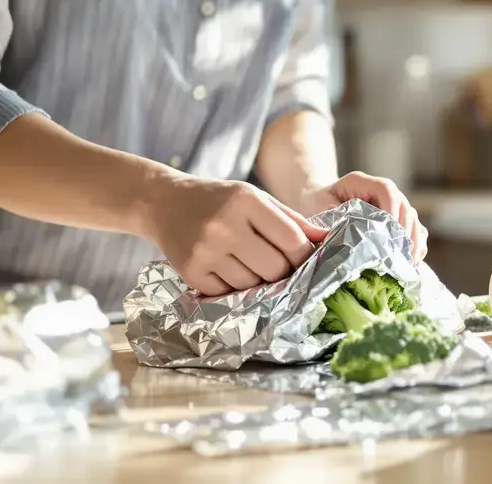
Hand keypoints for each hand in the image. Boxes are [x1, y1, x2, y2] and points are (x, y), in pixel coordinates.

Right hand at [143, 175, 329, 296]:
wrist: (163, 203)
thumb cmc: (218, 199)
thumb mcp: (255, 198)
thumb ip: (291, 219)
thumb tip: (327, 240)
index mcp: (246, 201)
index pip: (291, 240)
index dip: (303, 254)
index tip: (302, 257)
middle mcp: (224, 225)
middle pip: (275, 268)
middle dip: (281, 270)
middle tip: (274, 262)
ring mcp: (205, 251)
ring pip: (252, 285)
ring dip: (256, 280)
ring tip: (246, 262)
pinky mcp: (191, 272)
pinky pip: (228, 293)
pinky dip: (233, 286)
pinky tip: (226, 268)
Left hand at [298, 171, 427, 263]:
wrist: (317, 202)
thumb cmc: (316, 206)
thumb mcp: (319, 211)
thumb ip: (333, 222)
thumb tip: (352, 245)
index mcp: (361, 182)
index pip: (386, 190)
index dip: (391, 210)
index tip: (389, 234)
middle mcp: (381, 191)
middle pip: (404, 207)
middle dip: (405, 233)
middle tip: (402, 257)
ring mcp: (392, 204)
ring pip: (413, 219)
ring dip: (414, 241)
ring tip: (410, 264)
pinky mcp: (396, 219)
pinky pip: (414, 230)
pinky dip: (416, 245)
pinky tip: (411, 263)